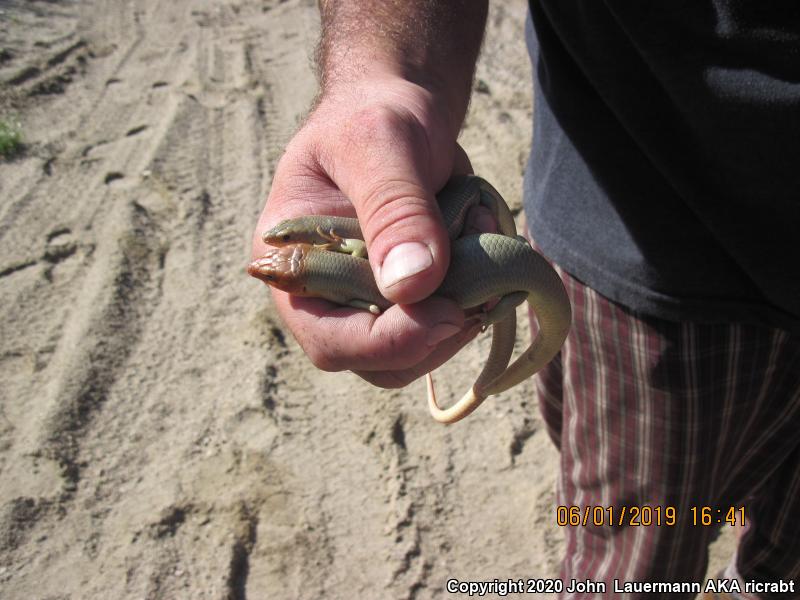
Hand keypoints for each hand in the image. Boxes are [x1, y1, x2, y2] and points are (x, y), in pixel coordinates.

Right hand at [251, 77, 484, 387]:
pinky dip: (478, 292)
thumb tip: (412, 286)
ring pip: (420, 351)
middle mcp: (329, 297)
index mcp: (295, 267)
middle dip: (433, 335)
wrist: (401, 110)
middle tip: (477, 286)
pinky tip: (481, 235)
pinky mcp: (414, 296)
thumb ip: (392, 209)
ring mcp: (374, 300)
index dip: (387, 342)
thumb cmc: (373, 117)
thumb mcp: (378, 145)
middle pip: (378, 362)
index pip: (329, 340)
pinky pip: (450, 321)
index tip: (447, 312)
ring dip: (463, 312)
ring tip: (477, 239)